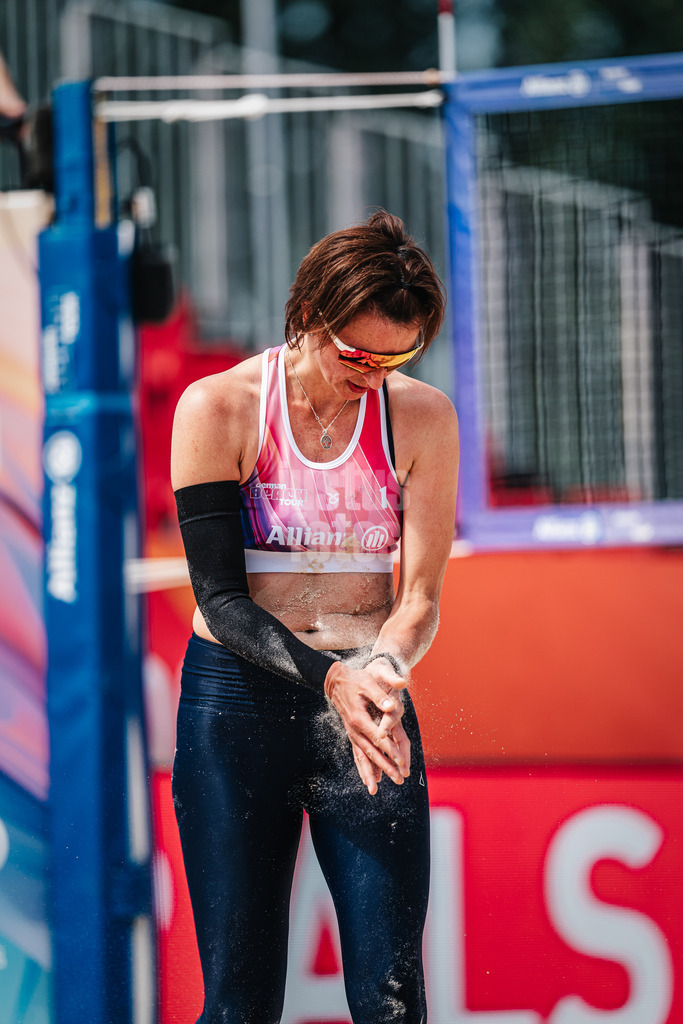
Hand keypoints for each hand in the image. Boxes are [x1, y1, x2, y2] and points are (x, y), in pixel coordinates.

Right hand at [324, 660, 409, 794]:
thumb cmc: (355, 681)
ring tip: (375, 791)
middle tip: (399, 780)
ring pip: (362, 757)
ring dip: (370, 773)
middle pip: (371, 752)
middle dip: (385, 767)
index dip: (390, 750)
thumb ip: (380, 696)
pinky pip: (356, 755)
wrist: (336, 682)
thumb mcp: (368, 683)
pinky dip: (361, 768)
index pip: (379, 738)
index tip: (401, 762)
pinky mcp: (352, 735)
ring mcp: (352, 734)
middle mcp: (354, 730)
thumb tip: (391, 707)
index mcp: (359, 718)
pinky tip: (366, 780)